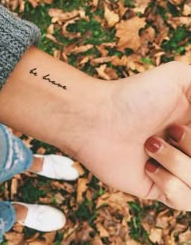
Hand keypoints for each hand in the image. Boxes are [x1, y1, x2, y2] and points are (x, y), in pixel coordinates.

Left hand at [74, 61, 190, 198]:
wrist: (97, 119)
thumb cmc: (135, 95)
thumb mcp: (179, 78)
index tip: (182, 128)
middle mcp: (188, 147)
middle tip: (172, 130)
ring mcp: (175, 169)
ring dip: (181, 163)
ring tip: (151, 145)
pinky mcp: (158, 188)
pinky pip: (184, 201)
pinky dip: (171, 184)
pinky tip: (148, 165)